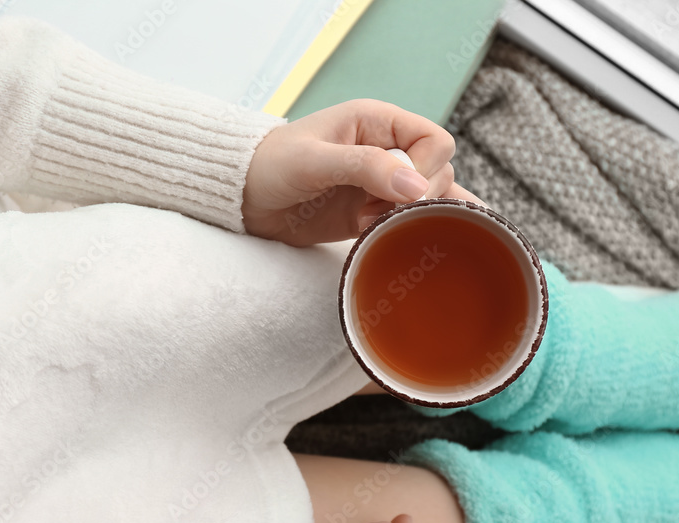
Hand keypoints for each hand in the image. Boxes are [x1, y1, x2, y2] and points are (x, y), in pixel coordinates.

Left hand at [242, 99, 475, 245]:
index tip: (400, 194)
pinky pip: (407, 221)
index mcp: (377, 122)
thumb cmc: (270, 165)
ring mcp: (380, 185)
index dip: (427, 169)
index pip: (434, 141)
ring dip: (414, 218)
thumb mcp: (314, 161)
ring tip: (376, 226)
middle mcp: (385, 150)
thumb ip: (365, 167)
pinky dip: (421, 231)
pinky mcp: (369, 214)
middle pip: (438, 172)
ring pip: (428, 199)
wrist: (240, 198)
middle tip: (374, 213)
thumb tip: (416, 187)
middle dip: (418, 198)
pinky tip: (437, 244)